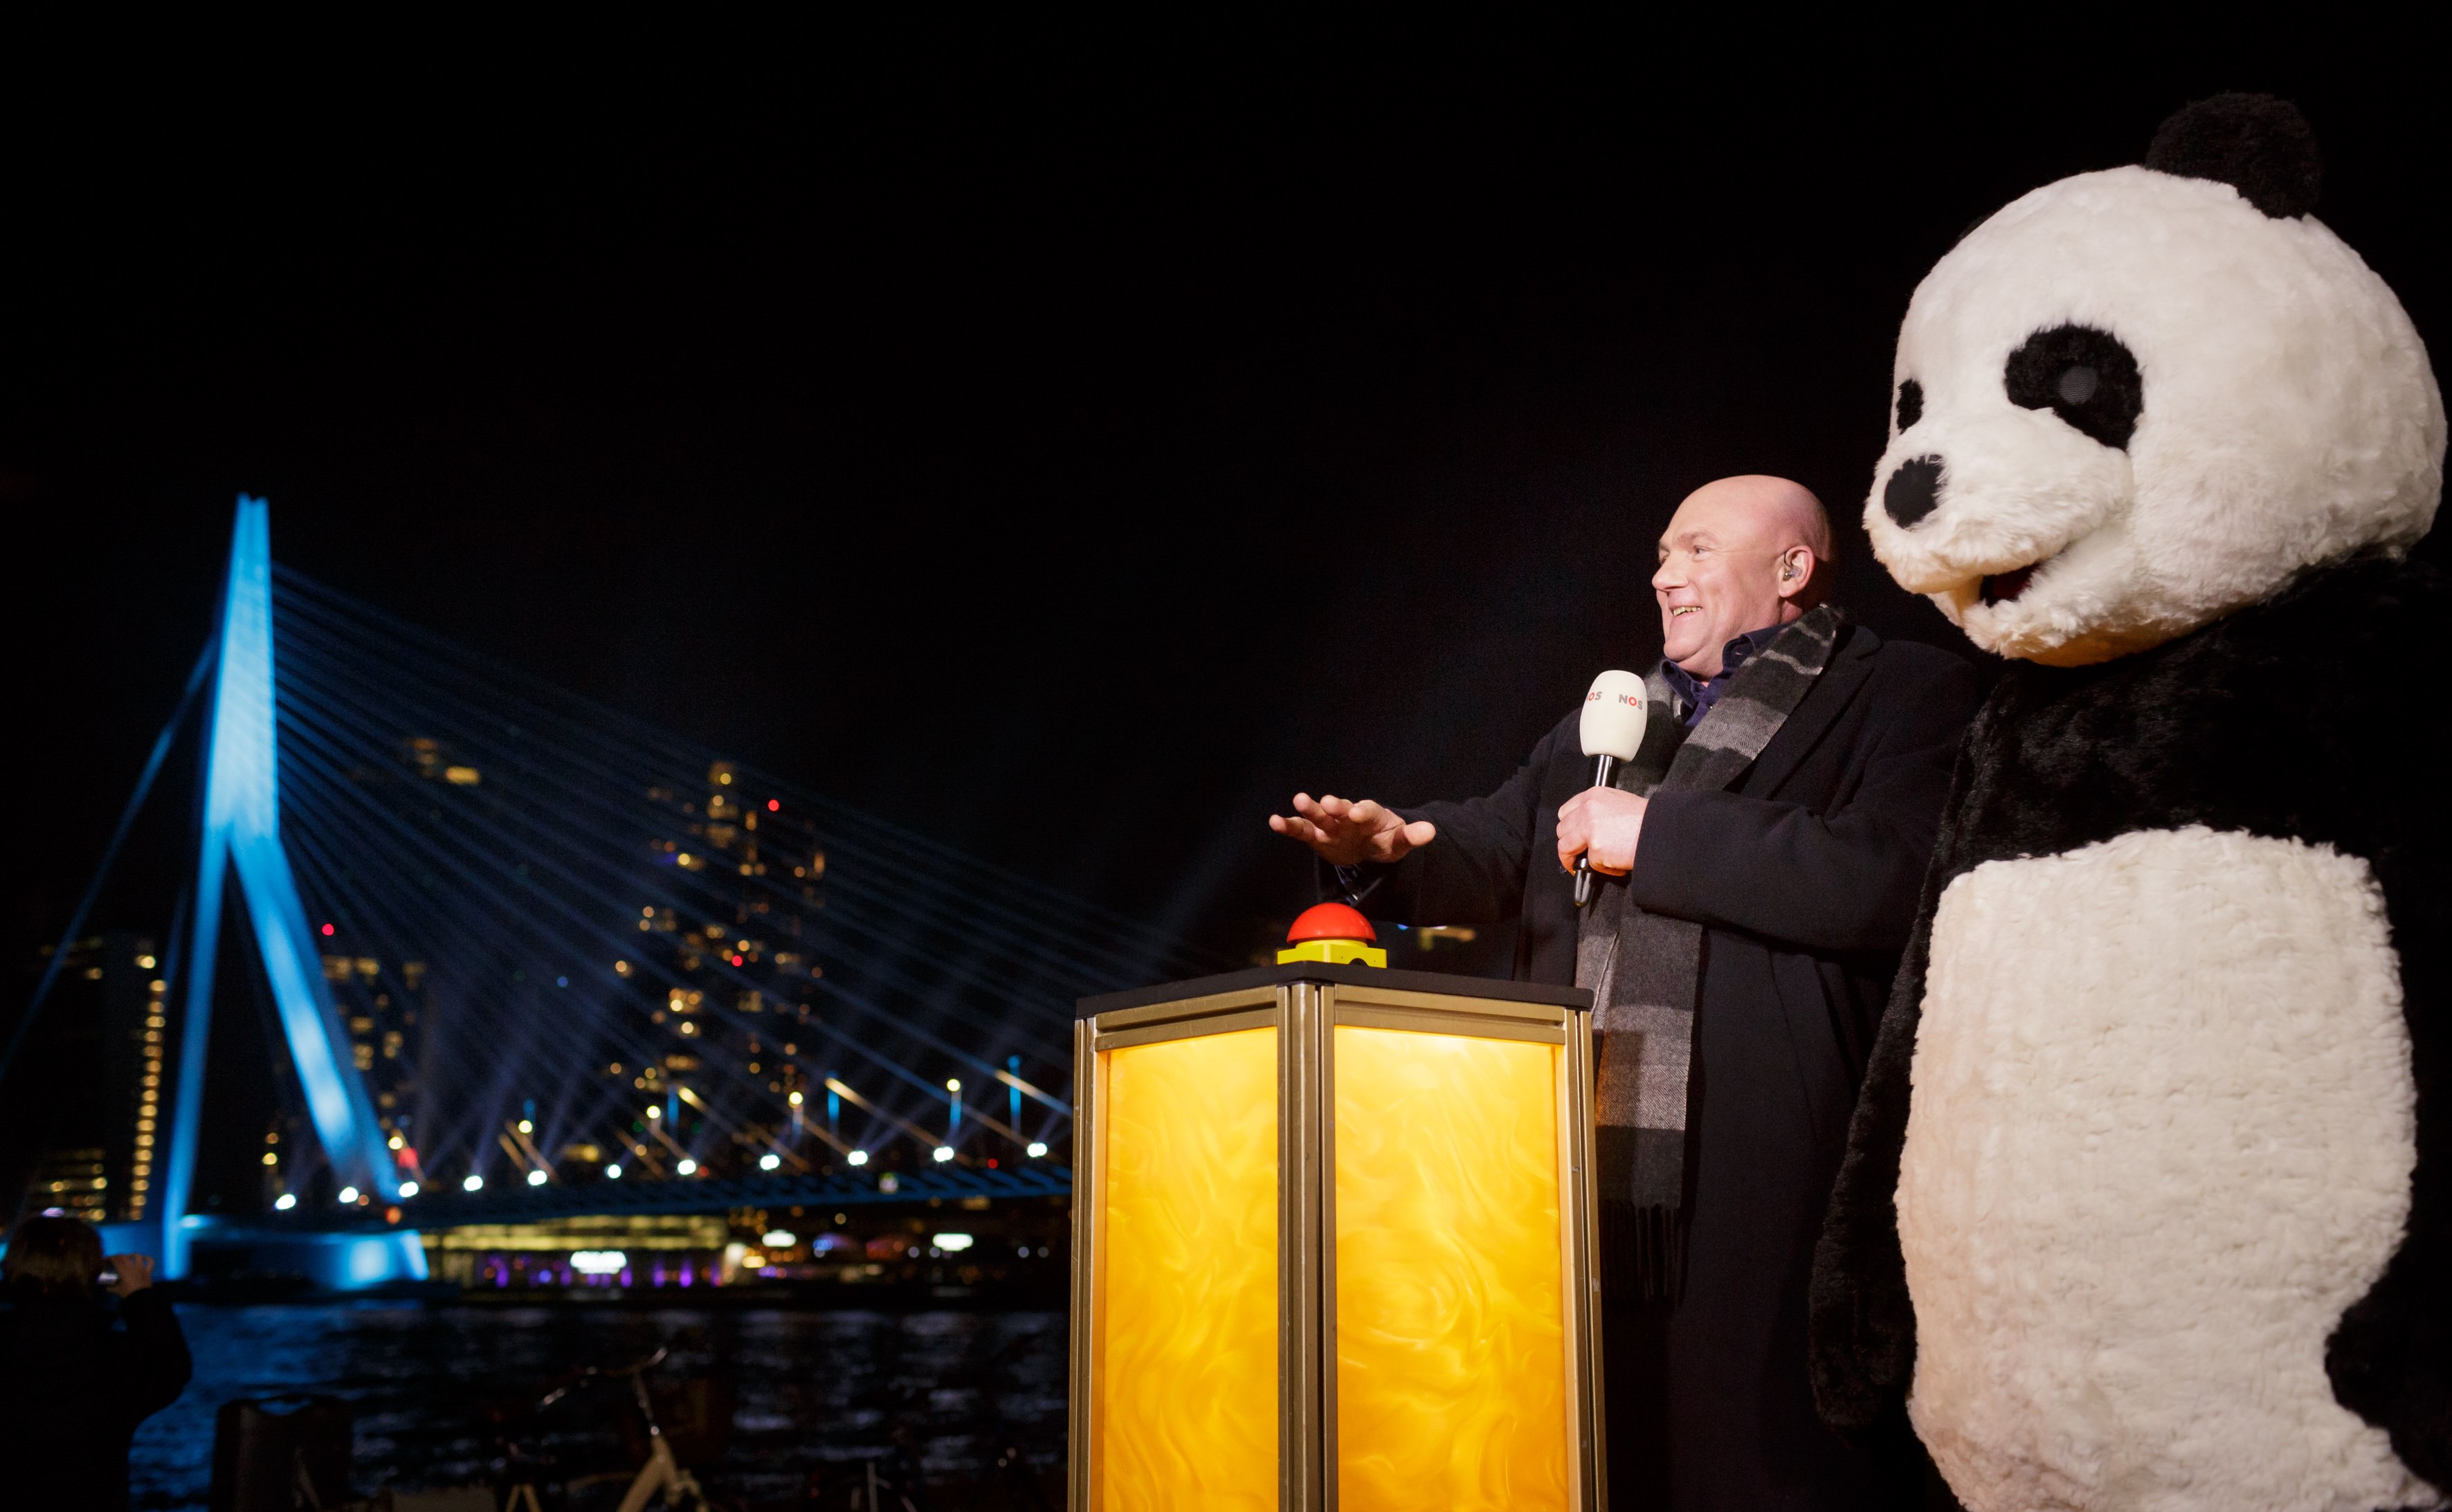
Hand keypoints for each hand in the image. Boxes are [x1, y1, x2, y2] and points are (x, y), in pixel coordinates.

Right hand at [104, 1253, 152, 1296]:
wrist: (140, 1297)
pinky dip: (148, 1258)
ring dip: (132, 1255)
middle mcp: (132, 1267)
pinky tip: (144, 1258)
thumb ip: (111, 1288)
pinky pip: (150, 1262)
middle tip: (114, 1259)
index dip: (110, 1258)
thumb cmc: (128, 1293)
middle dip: (118, 1256)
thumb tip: (107, 1287)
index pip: (116, 1260)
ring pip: (137, 1256)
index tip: (106, 1259)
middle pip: (124, 1257)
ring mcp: (141, 1268)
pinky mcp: (148, 1271)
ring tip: (128, 1257)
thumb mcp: (117, 1290)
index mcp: (123, 1271)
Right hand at [1268, 793, 1436, 865]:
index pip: (1367, 811)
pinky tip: (1274, 821)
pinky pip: (1301, 831)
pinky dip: (1288, 826)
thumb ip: (1411, 836)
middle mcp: (1347, 815)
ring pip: (1318, 816)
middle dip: (1334, 806)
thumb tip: (1431, 831)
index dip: (1362, 811)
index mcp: (1370, 814)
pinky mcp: (1316, 836)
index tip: (1357, 812)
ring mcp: (1330, 825)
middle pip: (1340, 809)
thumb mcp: (1399, 841)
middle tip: (1327, 802)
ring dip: (1309, 809)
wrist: (1367, 845)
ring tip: (1298, 800)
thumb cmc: (1383, 839)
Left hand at [1557, 786, 1646, 876]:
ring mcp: (1590, 829)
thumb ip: (1599, 810)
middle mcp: (1588, 810)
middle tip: (1577, 854)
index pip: (1566, 812)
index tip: (1572, 837)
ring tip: (1586, 865)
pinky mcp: (1596, 849)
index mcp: (1593, 796)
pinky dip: (1603, 869)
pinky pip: (1590, 864)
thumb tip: (1588, 827)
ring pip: (1565, 848)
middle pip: (1562, 830)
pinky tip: (1616, 865)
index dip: (1568, 827)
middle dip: (1568, 844)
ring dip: (1574, 859)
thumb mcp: (1619, 802)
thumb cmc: (1647, 819)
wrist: (1661, 831)